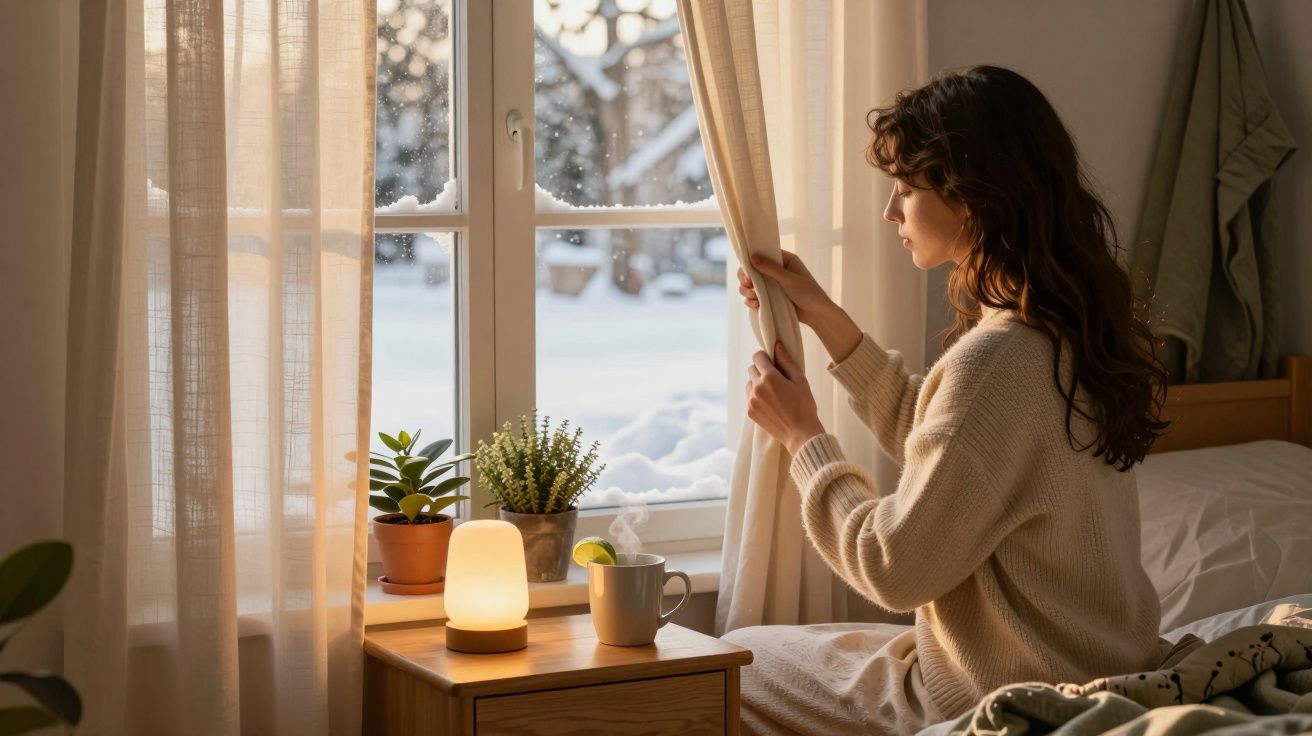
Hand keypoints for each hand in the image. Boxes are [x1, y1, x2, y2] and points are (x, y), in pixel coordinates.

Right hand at [738, 252, 862, 364]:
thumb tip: (751, 256)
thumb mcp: (789, 280)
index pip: (762, 254)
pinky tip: (755, 305)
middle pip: (752, 269)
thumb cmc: (808, 294)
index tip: (746, 272)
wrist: (817, 315)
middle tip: (747, 285)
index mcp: (784, 260)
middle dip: (746, 278)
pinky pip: (754, 296)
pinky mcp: (770, 298)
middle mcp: (776, 270)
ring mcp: (772, 284)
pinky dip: (751, 300)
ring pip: (750, 284)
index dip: (750, 261)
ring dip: (747, 291)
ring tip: (753, 298)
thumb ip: (770, 268)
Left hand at [746, 341, 825, 454]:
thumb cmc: (804, 406)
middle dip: (761, 369)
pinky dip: (756, 396)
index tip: (773, 362)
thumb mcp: (800, 380)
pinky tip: (771, 403)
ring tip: (773, 392)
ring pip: (749, 383)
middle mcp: (757, 388)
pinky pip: (749, 397)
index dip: (765, 356)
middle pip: (751, 368)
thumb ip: (786, 361)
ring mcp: (751, 401)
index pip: (757, 356)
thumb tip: (777, 345)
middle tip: (776, 378)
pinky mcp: (750, 412)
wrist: (800, 434)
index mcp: (769, 377)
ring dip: (757, 383)